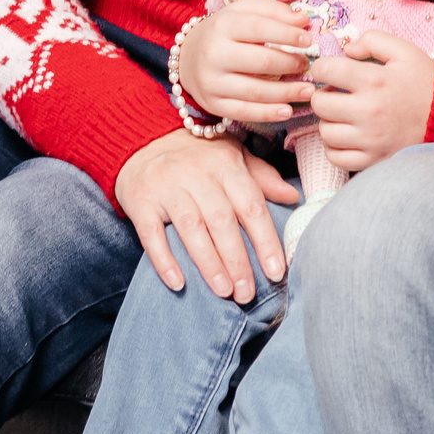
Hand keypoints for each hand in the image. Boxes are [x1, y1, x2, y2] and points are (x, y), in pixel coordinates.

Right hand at [113, 130, 299, 301]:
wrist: (142, 140)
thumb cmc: (197, 156)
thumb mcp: (232, 156)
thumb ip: (261, 177)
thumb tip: (293, 197)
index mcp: (225, 163)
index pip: (251, 206)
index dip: (265, 241)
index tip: (276, 272)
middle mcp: (197, 173)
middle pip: (222, 221)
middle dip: (238, 261)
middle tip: (247, 294)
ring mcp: (166, 186)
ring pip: (191, 229)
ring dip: (209, 264)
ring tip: (224, 291)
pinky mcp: (140, 200)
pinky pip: (152, 233)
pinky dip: (164, 260)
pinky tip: (178, 283)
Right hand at [177, 0, 315, 123]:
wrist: (188, 57)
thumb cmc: (226, 31)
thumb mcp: (244, 11)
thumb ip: (273, 11)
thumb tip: (303, 20)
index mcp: (223, 25)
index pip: (259, 29)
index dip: (287, 35)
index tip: (309, 40)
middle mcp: (214, 54)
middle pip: (261, 62)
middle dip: (291, 64)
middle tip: (307, 65)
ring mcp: (212, 82)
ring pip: (256, 91)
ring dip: (287, 93)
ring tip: (308, 89)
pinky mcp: (213, 104)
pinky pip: (244, 112)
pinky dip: (268, 114)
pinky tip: (288, 110)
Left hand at [308, 30, 433, 172]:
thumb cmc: (424, 81)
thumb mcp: (403, 50)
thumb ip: (372, 40)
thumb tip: (346, 49)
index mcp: (374, 80)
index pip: (325, 71)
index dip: (321, 67)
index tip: (329, 70)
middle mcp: (369, 112)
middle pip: (320, 104)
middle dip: (323, 94)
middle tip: (336, 92)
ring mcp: (370, 139)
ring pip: (325, 131)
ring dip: (329, 120)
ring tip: (344, 114)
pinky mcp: (374, 159)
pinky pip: (336, 157)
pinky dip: (335, 147)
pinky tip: (347, 134)